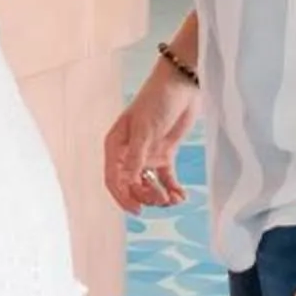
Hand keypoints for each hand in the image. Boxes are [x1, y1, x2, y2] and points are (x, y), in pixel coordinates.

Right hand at [101, 58, 199, 213]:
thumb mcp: (145, 130)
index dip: (123, 197)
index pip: (114, 178)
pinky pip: (166, 178)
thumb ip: (136, 157)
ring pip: (149, 184)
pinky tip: (182, 196)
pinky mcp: (165, 153)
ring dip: (159, 195)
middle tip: (161, 200)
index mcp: (117, 145)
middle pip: (132, 185)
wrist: (182, 84)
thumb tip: (125, 180)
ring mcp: (147, 153)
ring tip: (174, 199)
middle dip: (145, 196)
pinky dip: (173, 189)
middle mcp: (129, 152)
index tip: (137, 210)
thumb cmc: (157, 101)